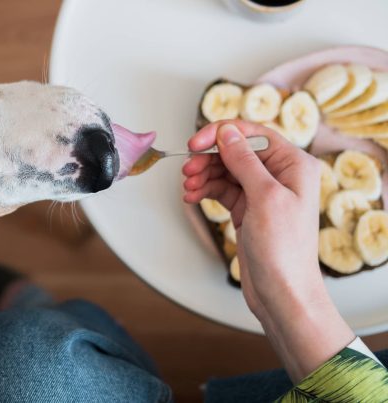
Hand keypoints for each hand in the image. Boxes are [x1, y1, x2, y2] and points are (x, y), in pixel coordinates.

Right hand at [182, 120, 354, 381]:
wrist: (282, 292)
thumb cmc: (284, 250)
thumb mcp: (264, 197)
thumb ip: (244, 161)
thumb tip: (228, 132)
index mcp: (294, 165)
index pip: (253, 134)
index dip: (221, 134)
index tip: (195, 143)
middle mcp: (280, 175)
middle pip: (236, 151)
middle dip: (209, 158)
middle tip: (187, 169)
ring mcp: (263, 193)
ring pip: (225, 170)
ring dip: (204, 175)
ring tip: (188, 187)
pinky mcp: (248, 210)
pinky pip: (222, 190)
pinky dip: (205, 190)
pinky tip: (192, 197)